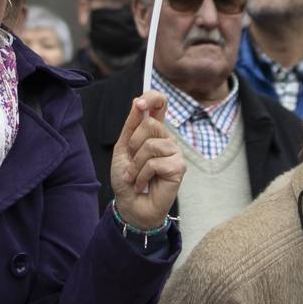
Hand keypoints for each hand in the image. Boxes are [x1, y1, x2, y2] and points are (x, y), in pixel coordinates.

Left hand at [109, 91, 184, 229]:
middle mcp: (167, 139)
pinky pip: (154, 163)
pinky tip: (142, 184)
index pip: (161, 104)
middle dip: (133, 145)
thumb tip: (137, 102)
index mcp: (154, 132)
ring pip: (151, 145)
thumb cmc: (126, 178)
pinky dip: (142, 175)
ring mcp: (175, 153)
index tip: (139, 104)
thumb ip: (131, 126)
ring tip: (135, 176)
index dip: (152, 98)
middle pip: (151, 124)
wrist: (129, 205)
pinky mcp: (179, 168)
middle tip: (132, 162)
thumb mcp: (123, 148)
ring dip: (135, 164)